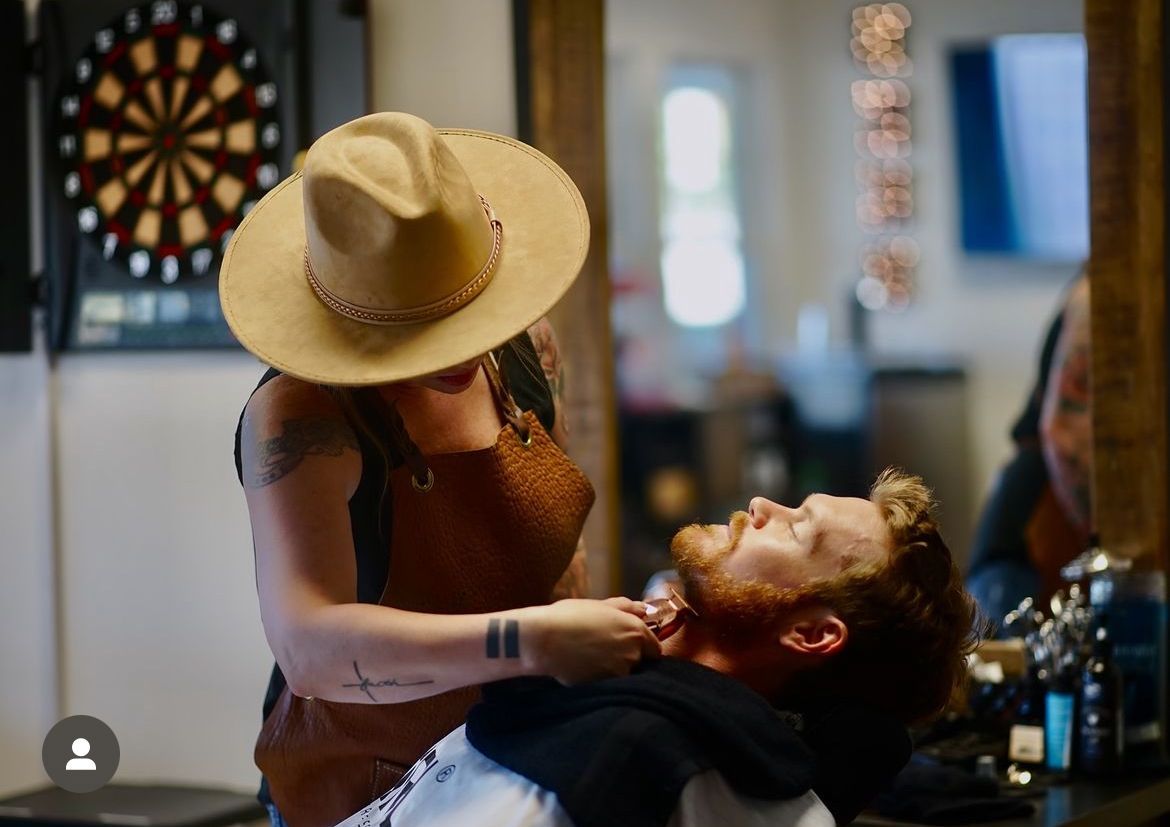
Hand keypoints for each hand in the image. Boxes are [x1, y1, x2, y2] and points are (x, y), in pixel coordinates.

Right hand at [524, 597, 660, 684]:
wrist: (544, 639)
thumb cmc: (568, 617)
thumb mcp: (598, 605)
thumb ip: (625, 607)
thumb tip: (644, 609)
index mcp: (635, 630)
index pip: (654, 649)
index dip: (643, 648)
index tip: (627, 645)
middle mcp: (632, 653)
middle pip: (640, 662)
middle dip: (627, 657)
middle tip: (603, 649)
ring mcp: (619, 672)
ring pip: (623, 673)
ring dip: (613, 668)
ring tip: (591, 657)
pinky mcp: (604, 685)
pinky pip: (609, 682)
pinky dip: (601, 677)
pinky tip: (585, 667)